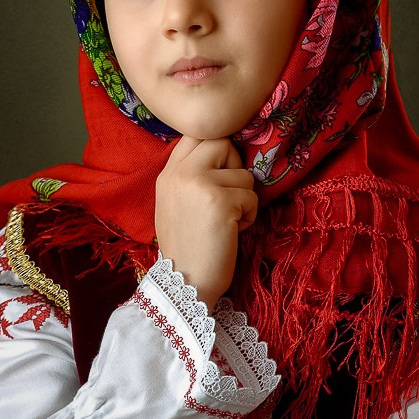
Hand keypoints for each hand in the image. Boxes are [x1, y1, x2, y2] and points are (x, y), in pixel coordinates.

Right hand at [155, 136, 257, 308]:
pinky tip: (232, 232)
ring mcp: (199, 184)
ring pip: (243, 173)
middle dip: (233, 167)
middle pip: (221, 142)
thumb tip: (222, 150)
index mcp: (167, 174)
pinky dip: (248, 217)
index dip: (215, 149)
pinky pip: (251, 196)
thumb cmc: (187, 247)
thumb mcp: (175, 204)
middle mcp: (180, 173)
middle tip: (228, 195)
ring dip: (243, 199)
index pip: (194, 134)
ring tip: (227, 221)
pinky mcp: (221, 201)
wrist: (186, 284)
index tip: (220, 172)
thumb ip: (190, 175)